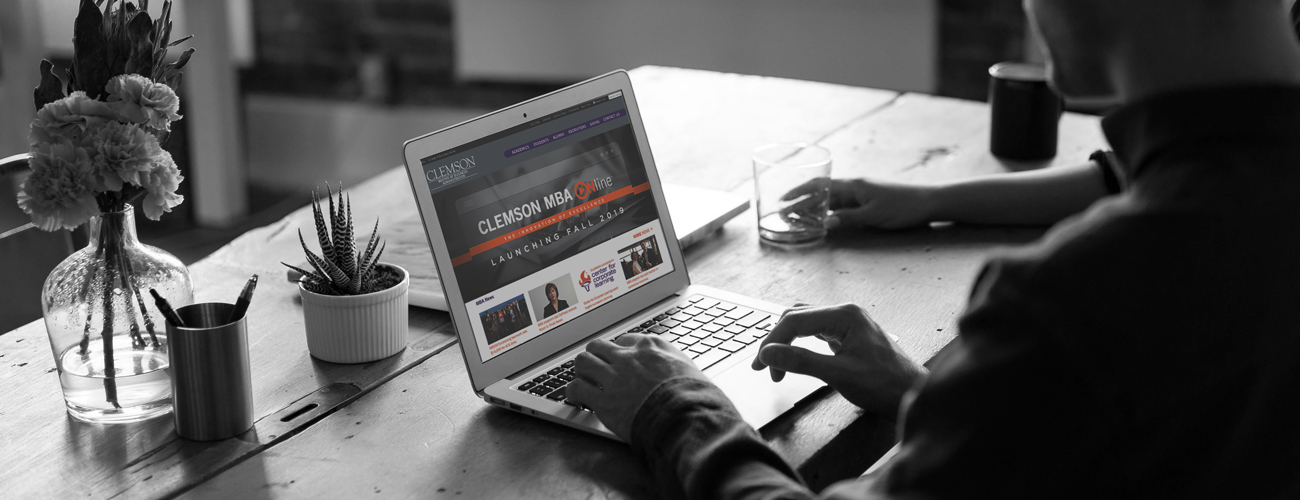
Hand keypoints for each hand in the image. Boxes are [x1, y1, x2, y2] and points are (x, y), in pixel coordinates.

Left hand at [566, 334, 709, 440]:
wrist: (685, 416)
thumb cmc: (694, 396)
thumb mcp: (690, 369)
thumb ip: (675, 365)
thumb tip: (676, 370)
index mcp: (651, 346)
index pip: (626, 340)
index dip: (621, 352)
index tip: (620, 361)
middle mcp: (628, 357)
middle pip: (599, 346)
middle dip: (596, 356)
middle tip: (597, 368)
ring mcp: (613, 377)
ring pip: (583, 362)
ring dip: (582, 371)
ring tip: (583, 380)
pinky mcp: (603, 400)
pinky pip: (577, 388)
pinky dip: (574, 392)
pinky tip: (576, 398)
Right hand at [751, 303, 925, 416]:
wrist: (913, 394)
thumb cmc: (885, 385)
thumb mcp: (839, 375)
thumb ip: (801, 362)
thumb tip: (769, 354)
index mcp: (844, 315)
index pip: (795, 321)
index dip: (772, 342)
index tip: (761, 365)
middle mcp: (845, 313)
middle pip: (796, 318)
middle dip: (776, 341)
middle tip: (764, 367)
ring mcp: (847, 323)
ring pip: (804, 323)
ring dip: (787, 342)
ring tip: (775, 365)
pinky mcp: (848, 335)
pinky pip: (816, 332)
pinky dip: (800, 344)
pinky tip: (794, 358)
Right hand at [783, 178, 935, 229]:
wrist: (928, 202)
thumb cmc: (903, 207)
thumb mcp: (874, 215)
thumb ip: (848, 218)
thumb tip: (824, 223)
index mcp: (853, 186)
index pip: (819, 185)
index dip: (799, 192)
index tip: (783, 200)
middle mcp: (854, 187)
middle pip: (821, 192)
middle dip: (801, 202)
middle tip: (784, 213)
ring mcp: (860, 194)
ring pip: (830, 200)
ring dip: (813, 208)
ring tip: (797, 218)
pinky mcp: (867, 202)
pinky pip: (841, 206)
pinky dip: (828, 212)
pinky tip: (822, 220)